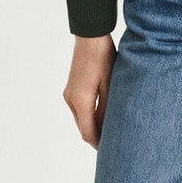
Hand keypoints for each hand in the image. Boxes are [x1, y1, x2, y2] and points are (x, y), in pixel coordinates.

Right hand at [63, 34, 116, 148]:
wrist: (90, 34)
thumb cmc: (102, 56)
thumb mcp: (109, 82)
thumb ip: (107, 107)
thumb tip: (107, 126)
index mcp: (80, 100)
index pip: (87, 132)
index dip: (97, 143)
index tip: (109, 149)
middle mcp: (70, 99)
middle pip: (83, 126)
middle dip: (95, 135)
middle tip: (112, 139)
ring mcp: (69, 92)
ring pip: (81, 116)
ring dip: (92, 123)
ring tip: (110, 126)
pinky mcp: (72, 85)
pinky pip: (79, 106)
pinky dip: (89, 113)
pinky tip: (102, 111)